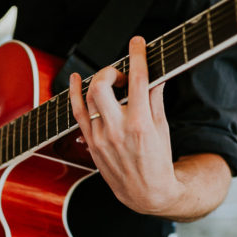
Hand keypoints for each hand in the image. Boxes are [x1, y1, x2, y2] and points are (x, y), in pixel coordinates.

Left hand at [68, 36, 181, 214]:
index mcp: (140, 124)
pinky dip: (74, 93)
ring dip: (98, 81)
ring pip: (88, 97)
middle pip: (102, 86)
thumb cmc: (158, 160)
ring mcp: (100, 137)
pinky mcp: (90, 143)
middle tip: (122, 74)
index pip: (137, 80)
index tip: (137, 42)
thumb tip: (154, 74)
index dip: (137, 56)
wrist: (146, 193)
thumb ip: (155, 98)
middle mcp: (117, 130)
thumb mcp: (162, 128)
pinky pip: (76, 112)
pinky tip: (76, 79)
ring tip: (111, 82)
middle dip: (111, 70)